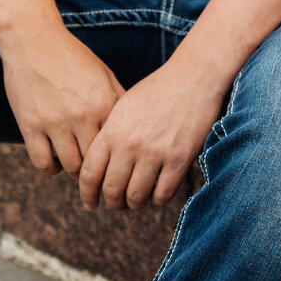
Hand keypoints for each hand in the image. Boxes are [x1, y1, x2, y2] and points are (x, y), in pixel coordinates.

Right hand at [0, 24, 124, 177]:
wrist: (35, 41)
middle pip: (97, 162)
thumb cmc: (73, 57)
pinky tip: (56, 162)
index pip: (119, 146)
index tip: (119, 168)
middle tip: (99, 177)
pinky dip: (52, 168)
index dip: (120, 160)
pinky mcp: (31, 126)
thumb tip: (134, 129)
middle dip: (99, 172)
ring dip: (75, 171)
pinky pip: (44, 163)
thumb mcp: (104, 75)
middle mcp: (83, 115)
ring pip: (71, 167)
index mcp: (105, 103)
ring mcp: (55, 122)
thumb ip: (119, 102)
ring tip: (78, 167)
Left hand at [78, 48, 227, 210]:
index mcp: (112, 130)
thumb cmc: (158, 90)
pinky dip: (158, 198)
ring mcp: (155, 151)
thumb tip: (99, 168)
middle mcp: (130, 143)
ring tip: (139, 199)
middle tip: (118, 203)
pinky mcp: (179, 158)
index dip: (87, 195)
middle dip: (113, 203)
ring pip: (136, 198)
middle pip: (111, 190)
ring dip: (135, 204)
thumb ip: (109, 136)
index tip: (91, 203)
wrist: (193, 76)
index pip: (89, 174)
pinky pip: (162, 194)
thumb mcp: (124, 107)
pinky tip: (159, 190)